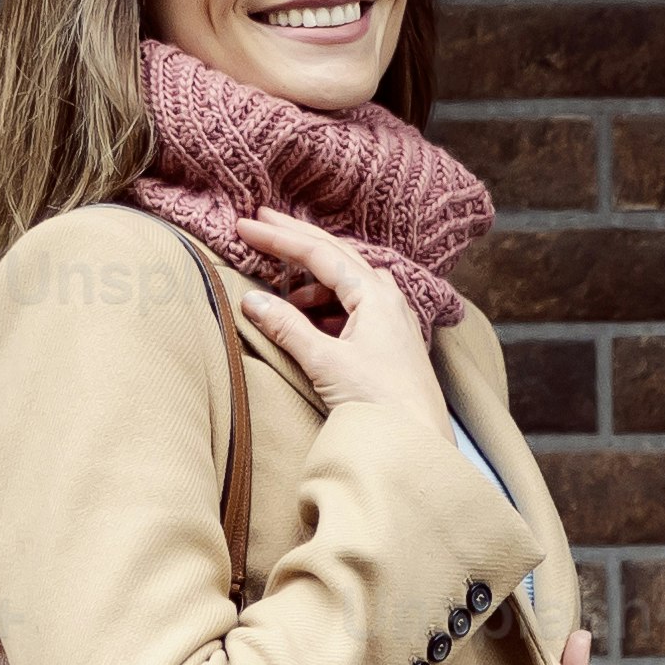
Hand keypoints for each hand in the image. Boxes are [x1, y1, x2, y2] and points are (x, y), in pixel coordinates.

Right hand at [214, 204, 445, 417]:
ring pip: (344, 280)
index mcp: (374, 294)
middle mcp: (387, 297)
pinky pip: (352, 305)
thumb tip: (251, 300)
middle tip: (261, 221)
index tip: (246, 225)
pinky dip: (324, 304)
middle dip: (296, 238)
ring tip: (278, 288)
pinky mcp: (390, 339)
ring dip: (309, 279)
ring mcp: (391, 317)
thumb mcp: (325, 362)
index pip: (319, 253)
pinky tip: (307, 317)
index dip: (279, 238)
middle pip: (335, 255)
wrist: (418, 443)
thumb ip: (287, 327)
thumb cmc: (380, 403)